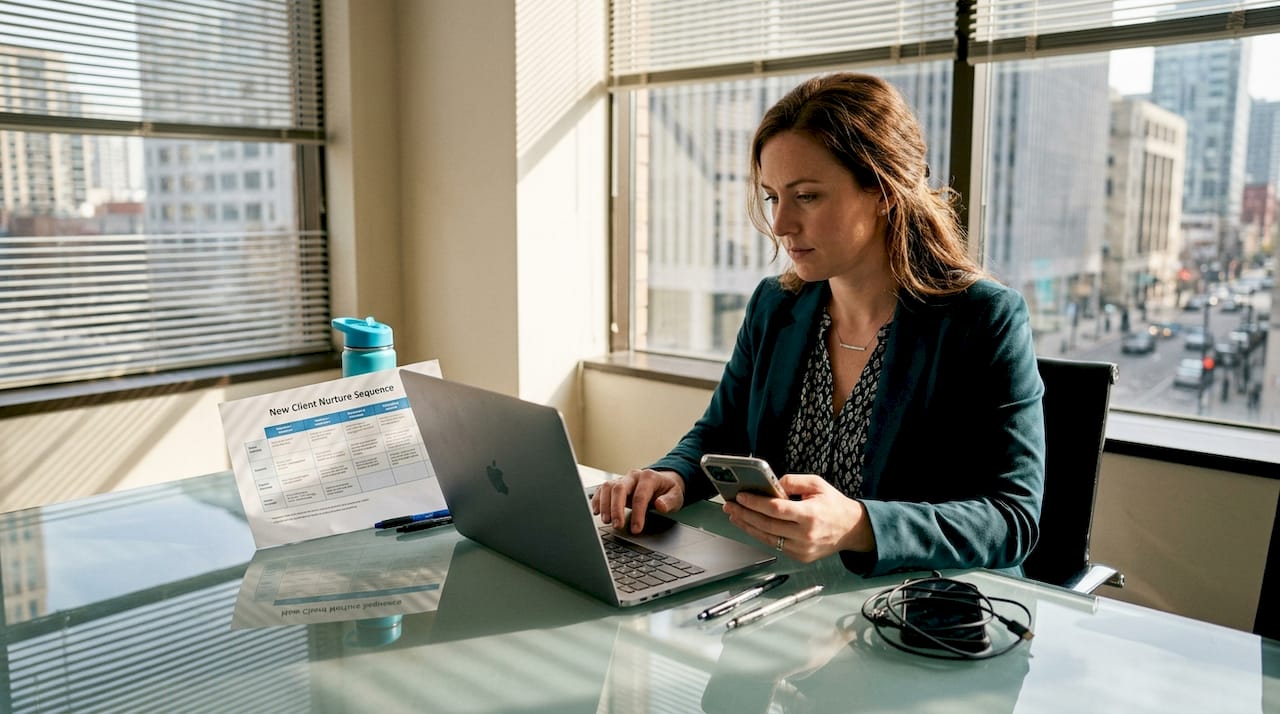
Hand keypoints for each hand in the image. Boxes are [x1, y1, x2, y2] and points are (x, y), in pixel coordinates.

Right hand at [590, 468, 685, 533]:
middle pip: (619, 488)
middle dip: (616, 508)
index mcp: (649, 477)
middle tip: (617, 525)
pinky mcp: (614, 486)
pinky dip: (596, 500)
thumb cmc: (668, 490)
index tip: (636, 529)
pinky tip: (596, 512)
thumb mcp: (676, 495)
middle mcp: (633, 476)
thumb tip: (660, 505)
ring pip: (607, 487)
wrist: (663, 482)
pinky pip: (601, 489)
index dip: (637, 514)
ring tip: (606, 521)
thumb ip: (669, 501)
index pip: (640, 496)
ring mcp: (622, 479)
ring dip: (604, 504)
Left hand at [723, 473, 872, 561]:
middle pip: (767, 525)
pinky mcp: (800, 556)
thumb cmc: (834, 505)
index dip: (756, 503)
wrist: (852, 529)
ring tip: (735, 515)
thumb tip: (772, 485)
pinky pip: (775, 545)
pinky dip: (760, 534)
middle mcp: (806, 535)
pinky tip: (750, 525)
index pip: (777, 509)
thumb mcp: (817, 484)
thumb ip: (793, 481)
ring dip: (747, 526)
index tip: (741, 496)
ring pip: (767, 538)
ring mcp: (802, 549)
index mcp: (811, 515)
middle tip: (730, 505)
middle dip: (745, 514)